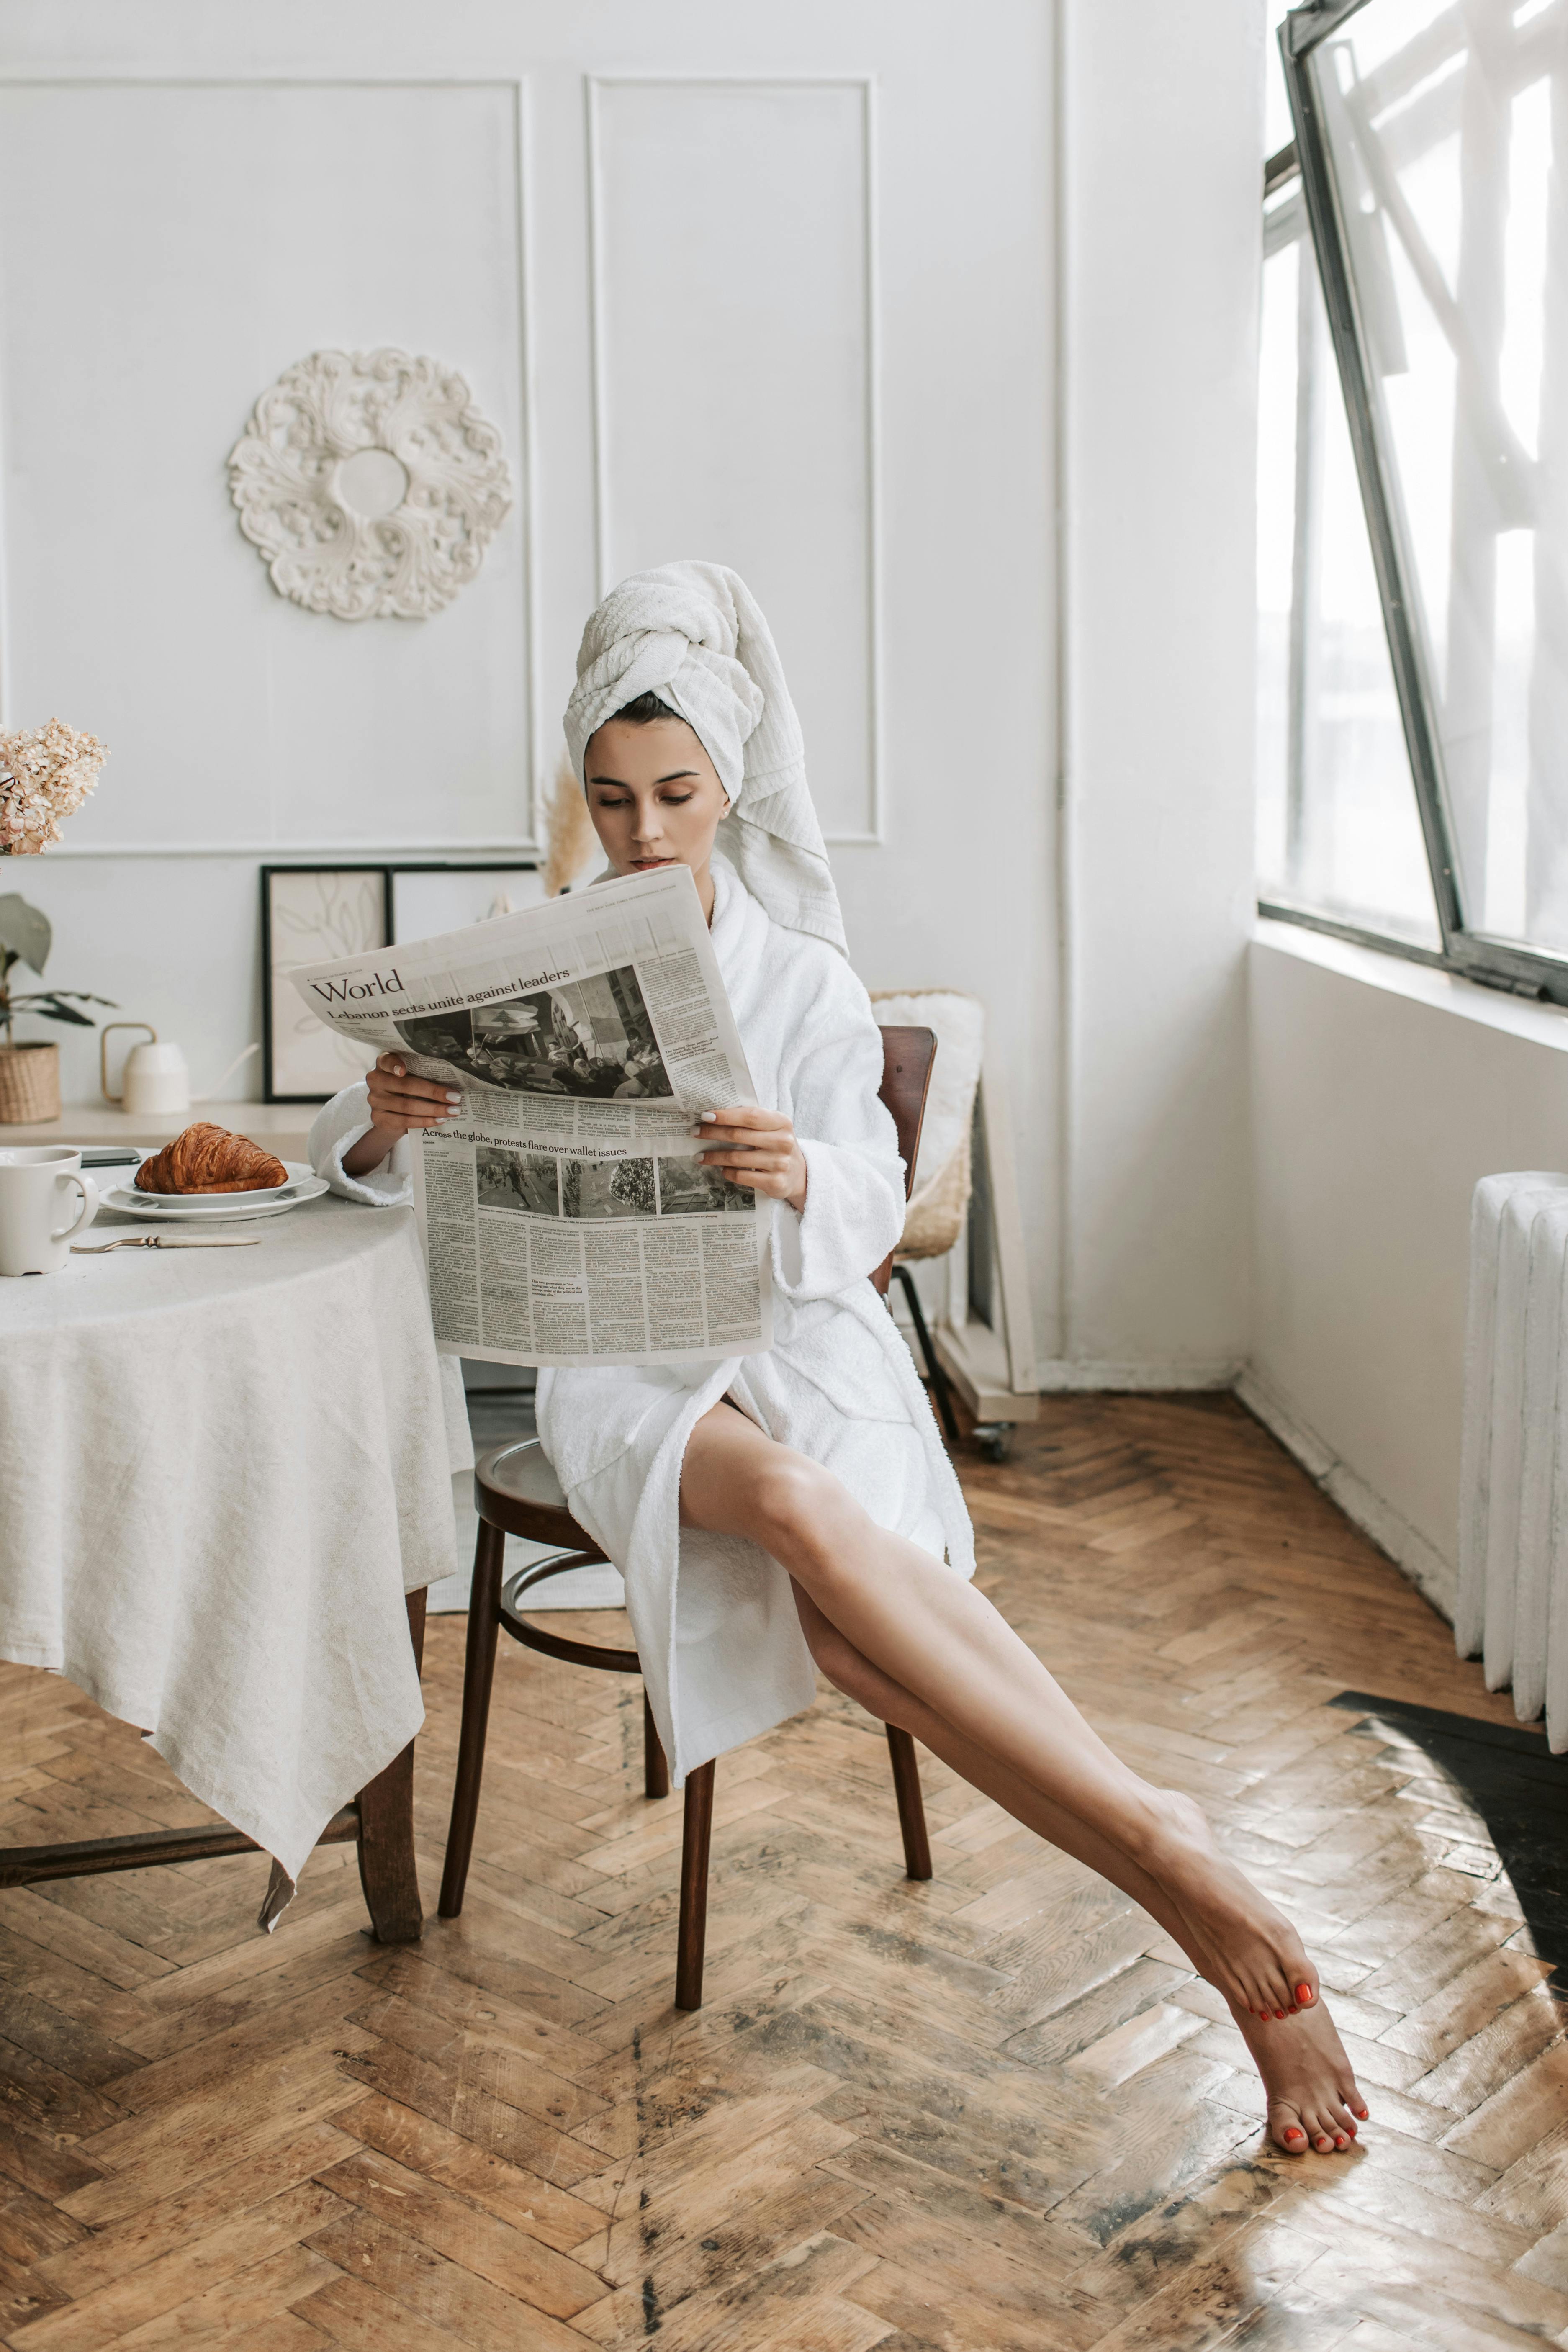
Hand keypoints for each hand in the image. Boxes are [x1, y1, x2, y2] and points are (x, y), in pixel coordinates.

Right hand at [342, 1052, 461, 1177]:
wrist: (391, 1115)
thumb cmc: (406, 1089)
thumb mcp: (411, 1076)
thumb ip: (421, 1073)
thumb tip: (453, 1081)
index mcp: (383, 1064)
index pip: (386, 1060)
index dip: (394, 1065)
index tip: (404, 1070)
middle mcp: (375, 1080)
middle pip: (406, 1086)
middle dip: (434, 1092)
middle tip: (455, 1098)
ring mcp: (374, 1100)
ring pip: (407, 1106)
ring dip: (434, 1110)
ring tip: (452, 1111)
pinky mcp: (378, 1118)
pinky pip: (404, 1121)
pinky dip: (424, 1122)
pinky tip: (439, 1120)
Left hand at [695, 1106, 806, 1211]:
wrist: (799, 1174)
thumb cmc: (777, 1145)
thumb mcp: (773, 1128)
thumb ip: (752, 1120)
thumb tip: (715, 1115)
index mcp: (782, 1122)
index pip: (750, 1116)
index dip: (726, 1115)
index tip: (705, 1115)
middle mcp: (783, 1142)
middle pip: (739, 1135)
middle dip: (712, 1133)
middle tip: (695, 1132)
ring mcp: (780, 1163)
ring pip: (736, 1158)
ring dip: (713, 1156)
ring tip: (700, 1156)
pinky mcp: (775, 1183)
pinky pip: (741, 1176)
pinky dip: (727, 1172)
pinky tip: (721, 1169)